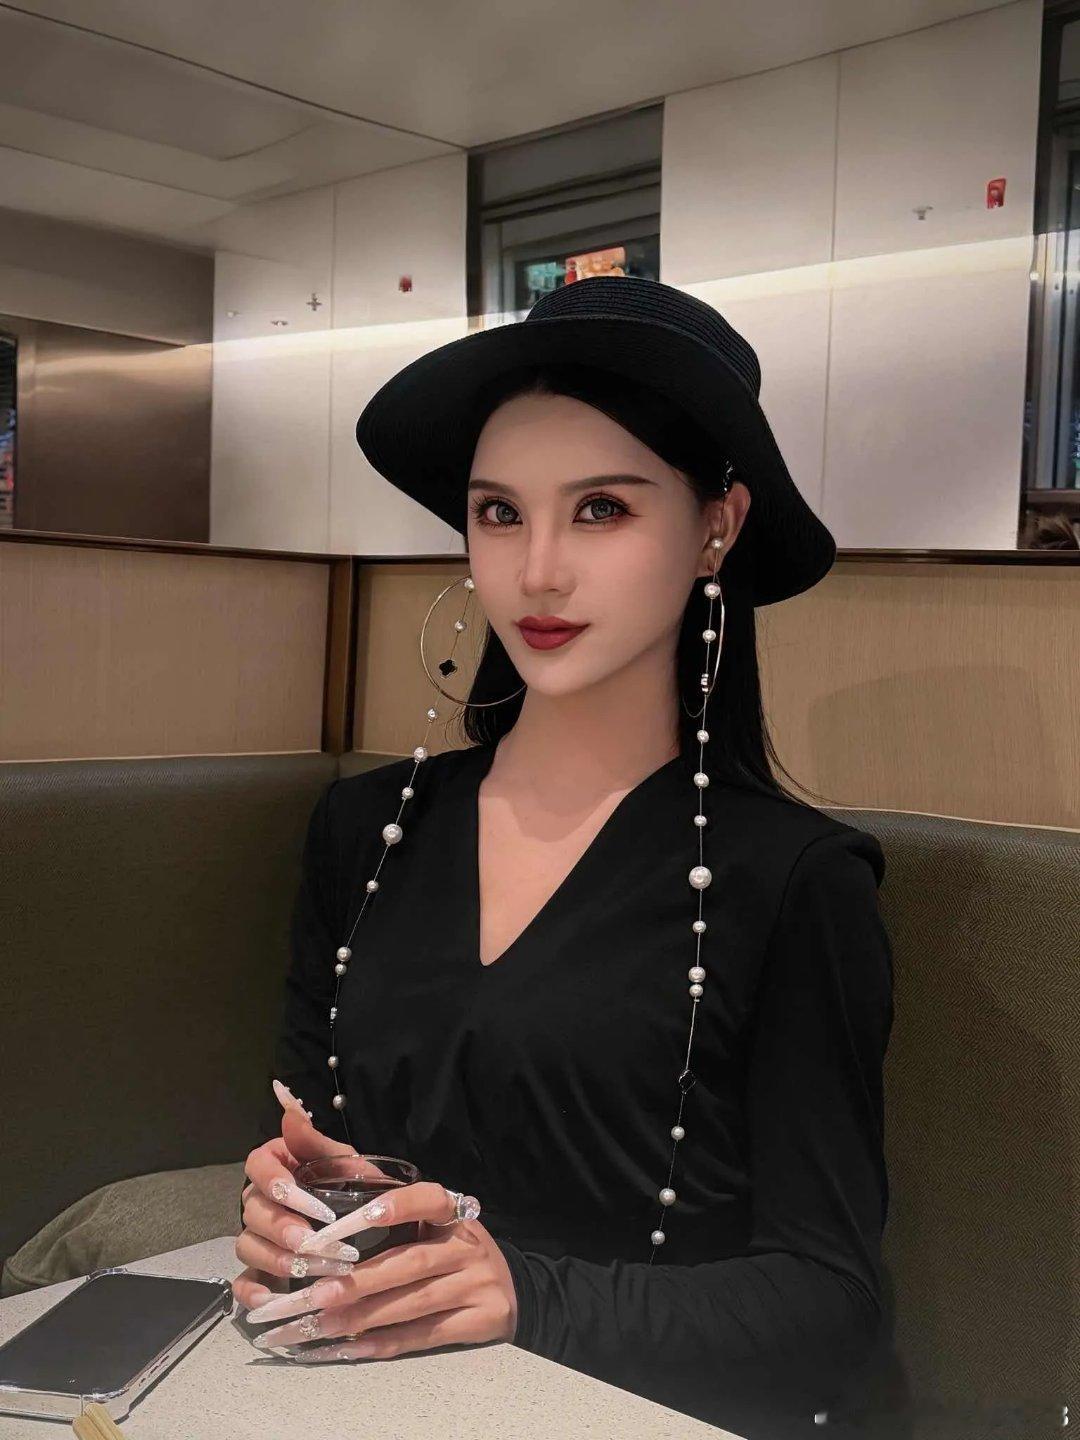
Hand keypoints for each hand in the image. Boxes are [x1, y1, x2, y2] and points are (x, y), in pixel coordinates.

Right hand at [232, 1082, 362, 1311]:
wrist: (372, 1225)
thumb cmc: (354, 1187)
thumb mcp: (344, 1162)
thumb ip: (316, 1141)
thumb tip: (289, 1111)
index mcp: (277, 1166)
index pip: (257, 1166)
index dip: (277, 1184)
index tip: (308, 1201)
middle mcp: (260, 1200)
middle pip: (253, 1211)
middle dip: (283, 1228)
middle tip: (314, 1243)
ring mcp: (257, 1237)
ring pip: (248, 1246)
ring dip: (279, 1260)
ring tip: (314, 1270)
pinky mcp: (259, 1271)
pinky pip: (244, 1283)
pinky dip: (254, 1294)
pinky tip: (274, 1302)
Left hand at [240, 1180, 519, 1361]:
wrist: (511, 1288)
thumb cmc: (445, 1241)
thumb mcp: (418, 1208)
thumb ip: (359, 1174)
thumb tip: (295, 1123)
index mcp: (450, 1209)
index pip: (427, 1199)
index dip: (395, 1206)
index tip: (357, 1217)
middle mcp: (466, 1244)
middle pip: (412, 1262)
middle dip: (360, 1281)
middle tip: (314, 1291)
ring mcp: (475, 1284)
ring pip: (414, 1304)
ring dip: (363, 1316)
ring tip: (319, 1324)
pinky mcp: (478, 1322)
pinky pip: (425, 1335)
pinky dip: (385, 1344)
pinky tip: (349, 1348)